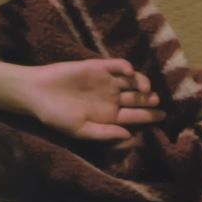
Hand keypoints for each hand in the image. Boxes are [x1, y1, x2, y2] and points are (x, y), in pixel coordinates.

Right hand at [24, 57, 166, 140]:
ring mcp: (106, 82)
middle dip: (149, 101)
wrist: (39, 93)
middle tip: (157, 101)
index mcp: (107, 117)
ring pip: (131, 82)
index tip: (162, 117)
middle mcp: (110, 99)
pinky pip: (118, 66)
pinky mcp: (99, 67)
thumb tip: (129, 135)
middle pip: (136, 99)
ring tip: (145, 89)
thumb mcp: (80, 130)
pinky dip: (126, 68)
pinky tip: (129, 74)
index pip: (133, 117)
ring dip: (141, 83)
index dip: (148, 117)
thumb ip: (104, 133)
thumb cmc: (56, 116)